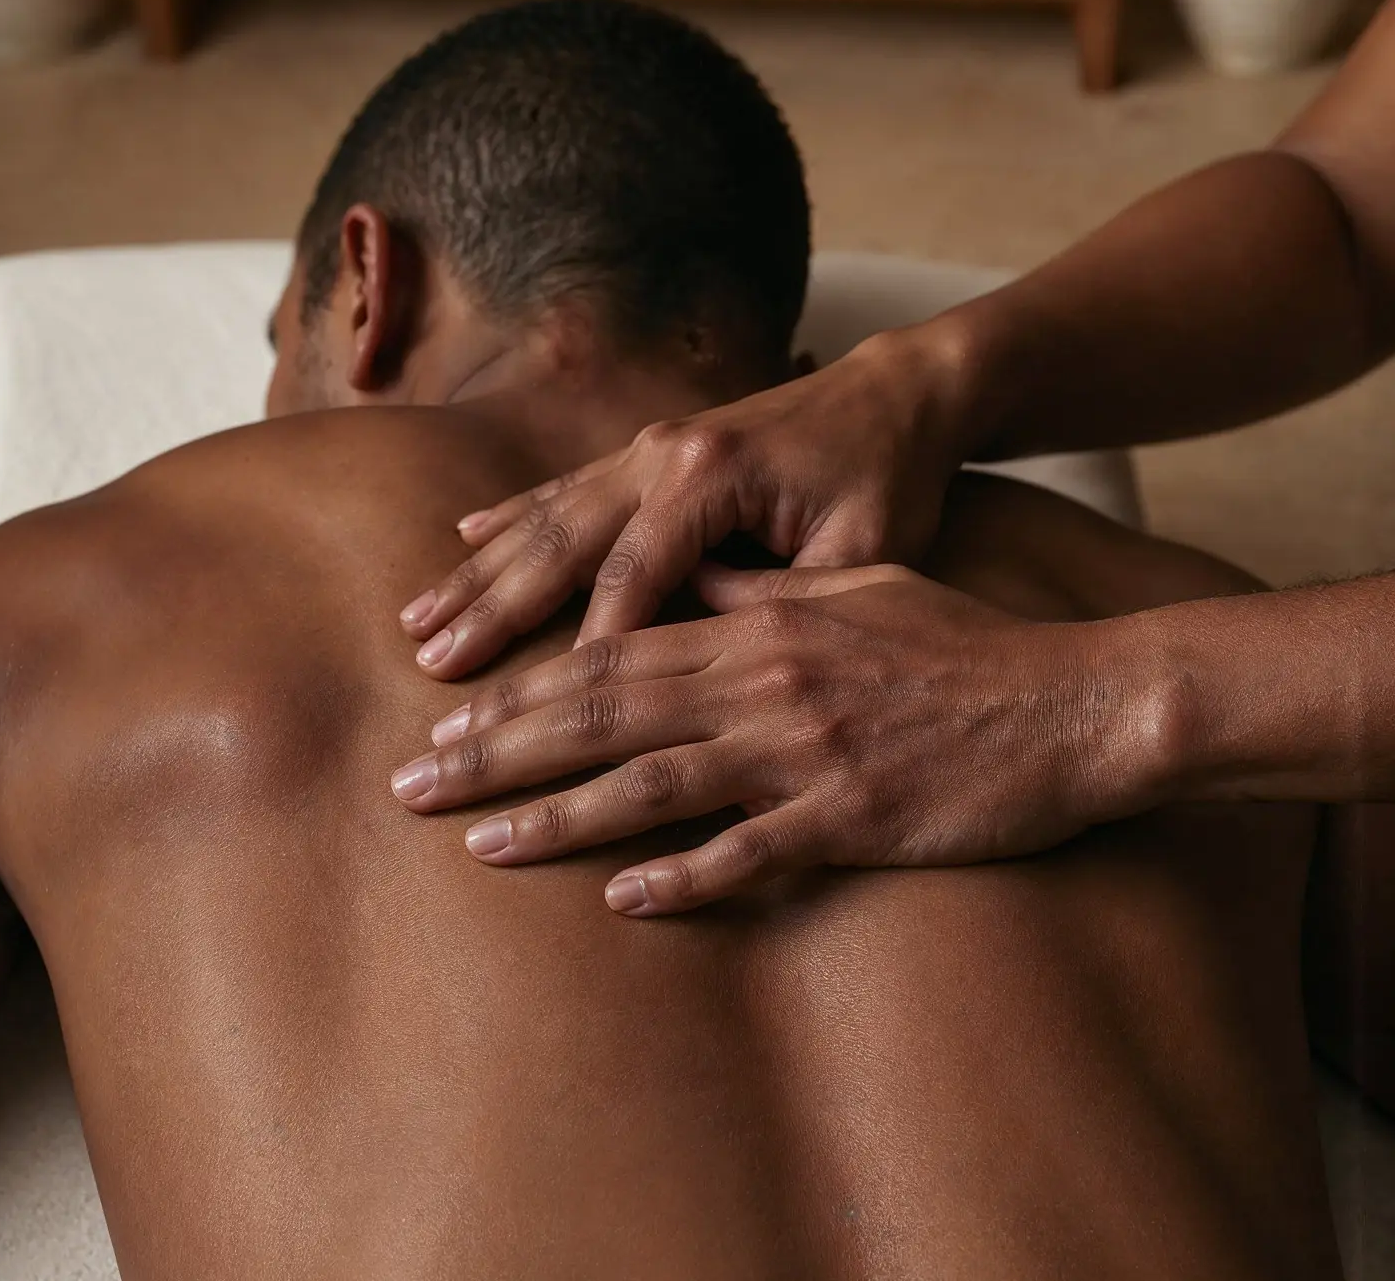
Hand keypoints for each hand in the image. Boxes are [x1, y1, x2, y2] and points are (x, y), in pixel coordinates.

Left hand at [391, 564, 1161, 915]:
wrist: (1069, 699)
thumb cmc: (962, 643)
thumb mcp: (856, 591)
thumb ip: (760, 593)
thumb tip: (684, 585)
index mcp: (755, 626)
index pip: (609, 656)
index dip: (520, 690)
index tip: (449, 719)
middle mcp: (763, 681)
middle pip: (604, 714)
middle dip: (501, 748)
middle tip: (416, 782)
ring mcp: (805, 750)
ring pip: (654, 780)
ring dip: (560, 813)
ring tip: (481, 842)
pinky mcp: (853, 814)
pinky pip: (752, 851)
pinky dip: (684, 875)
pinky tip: (622, 899)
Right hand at [399, 323, 976, 678]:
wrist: (895, 395)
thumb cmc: (887, 479)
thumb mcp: (862, 550)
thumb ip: (787, 603)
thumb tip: (718, 673)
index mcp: (712, 475)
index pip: (634, 575)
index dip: (587, 645)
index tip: (539, 713)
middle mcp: (664, 455)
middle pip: (561, 542)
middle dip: (494, 609)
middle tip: (431, 667)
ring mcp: (649, 448)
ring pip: (546, 517)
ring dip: (481, 571)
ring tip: (419, 621)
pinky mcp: (649, 452)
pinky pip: (564, 490)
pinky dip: (510, 519)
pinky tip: (463, 539)